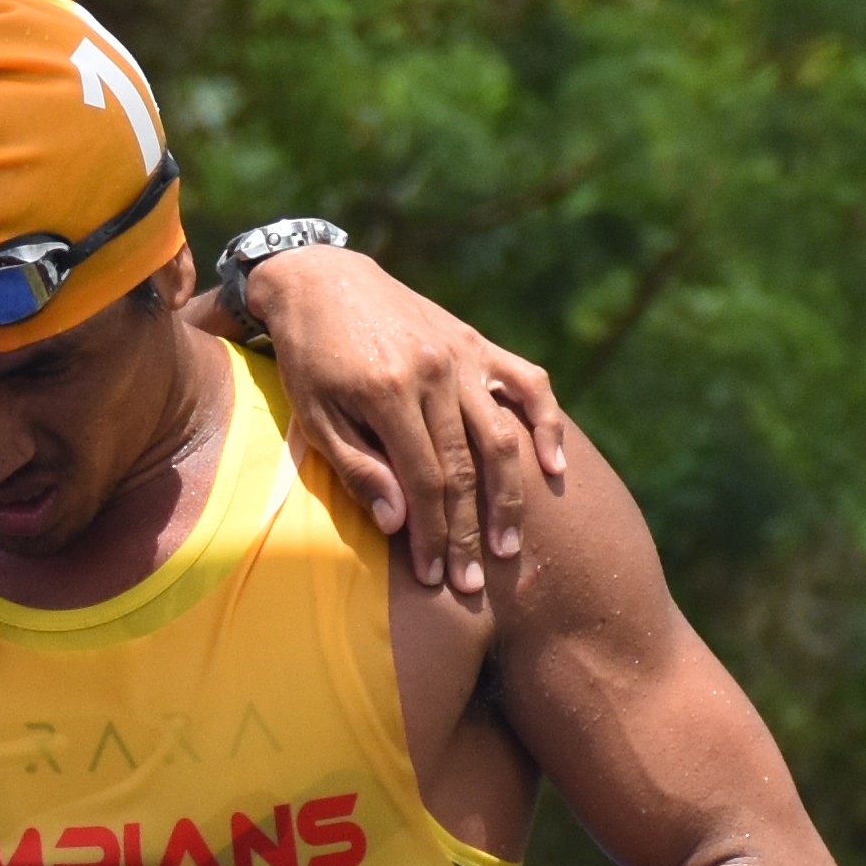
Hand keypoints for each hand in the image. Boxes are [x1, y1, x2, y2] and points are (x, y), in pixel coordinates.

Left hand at [205, 245, 565, 598]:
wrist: (323, 280)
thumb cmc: (310, 358)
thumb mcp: (316, 415)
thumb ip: (357, 468)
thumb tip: (399, 523)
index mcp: (389, 392)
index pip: (424, 480)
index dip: (432, 533)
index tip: (436, 577)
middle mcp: (435, 373)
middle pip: (465, 468)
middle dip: (469, 532)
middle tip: (473, 584)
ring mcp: (462, 355)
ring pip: (501, 436)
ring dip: (510, 497)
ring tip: (511, 548)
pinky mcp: (477, 343)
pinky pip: (528, 383)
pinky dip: (546, 425)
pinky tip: (555, 469)